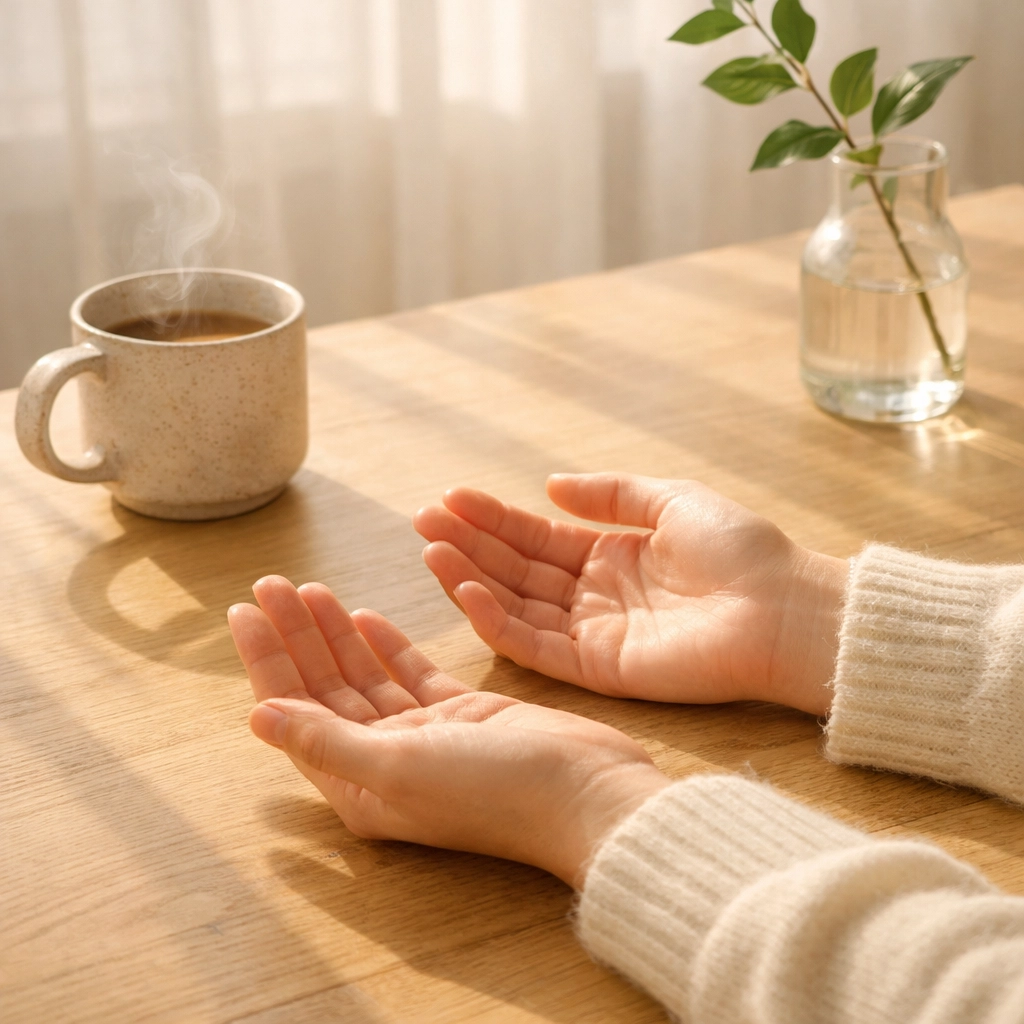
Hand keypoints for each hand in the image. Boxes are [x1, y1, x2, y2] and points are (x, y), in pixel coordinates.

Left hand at [228, 576, 668, 887]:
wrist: (587, 790)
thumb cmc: (496, 791)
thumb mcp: (400, 768)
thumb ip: (326, 742)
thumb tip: (255, 716)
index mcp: (358, 786)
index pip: (296, 712)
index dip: (267, 660)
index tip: (244, 609)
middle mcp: (384, 763)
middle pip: (325, 689)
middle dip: (296, 636)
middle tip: (271, 583)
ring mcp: (423, 736)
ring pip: (363, 675)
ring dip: (335, 632)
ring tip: (307, 588)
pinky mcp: (460, 714)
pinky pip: (408, 673)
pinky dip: (385, 644)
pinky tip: (363, 614)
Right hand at [413, 474, 845, 714]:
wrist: (783, 609)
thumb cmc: (741, 550)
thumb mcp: (672, 500)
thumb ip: (611, 494)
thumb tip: (550, 485)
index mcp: (611, 557)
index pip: (537, 537)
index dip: (494, 518)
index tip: (450, 498)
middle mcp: (594, 596)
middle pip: (518, 568)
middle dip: (470, 544)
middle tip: (424, 519)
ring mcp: (593, 634)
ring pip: (517, 606)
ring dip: (473, 579)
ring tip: (433, 549)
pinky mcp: (598, 669)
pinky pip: (536, 646)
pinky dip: (499, 622)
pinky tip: (468, 591)